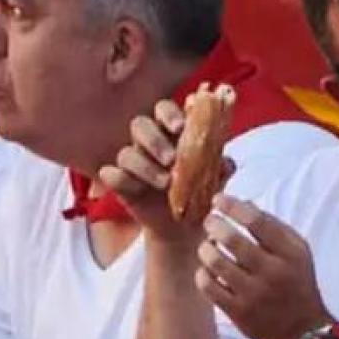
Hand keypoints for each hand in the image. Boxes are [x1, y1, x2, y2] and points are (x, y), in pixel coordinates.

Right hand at [97, 99, 234, 244]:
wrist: (185, 228)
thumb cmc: (200, 195)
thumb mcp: (215, 182)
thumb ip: (221, 169)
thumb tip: (227, 163)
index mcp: (172, 133)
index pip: (164, 110)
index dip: (169, 114)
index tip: (180, 127)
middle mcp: (149, 143)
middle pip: (140, 125)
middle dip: (154, 139)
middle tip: (171, 158)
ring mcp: (133, 163)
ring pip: (126, 152)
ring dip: (144, 167)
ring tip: (165, 183)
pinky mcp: (121, 183)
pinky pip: (110, 174)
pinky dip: (120, 179)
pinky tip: (135, 189)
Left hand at [196, 195, 331, 338]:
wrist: (302, 333)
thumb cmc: (297, 284)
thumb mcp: (298, 252)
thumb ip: (274, 227)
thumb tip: (242, 204)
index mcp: (290, 253)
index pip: (256, 220)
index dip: (232, 206)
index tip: (218, 200)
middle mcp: (272, 272)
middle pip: (231, 239)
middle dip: (213, 224)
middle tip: (209, 222)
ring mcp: (253, 294)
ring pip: (215, 261)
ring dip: (206, 249)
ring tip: (207, 247)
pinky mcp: (238, 313)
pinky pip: (208, 286)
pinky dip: (203, 273)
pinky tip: (208, 270)